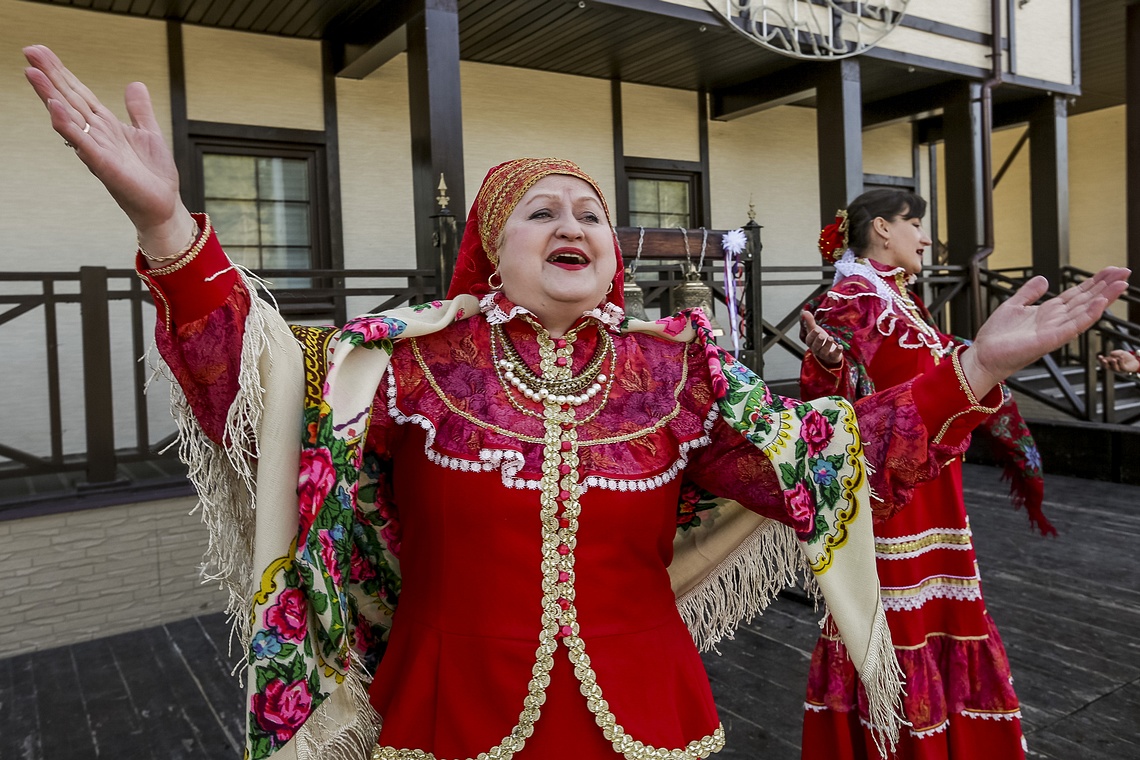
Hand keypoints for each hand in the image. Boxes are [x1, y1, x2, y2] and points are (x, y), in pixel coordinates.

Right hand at [23, 45, 193, 258]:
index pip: (79, 93)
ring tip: (32, 72)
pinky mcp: (104, 165)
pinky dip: (68, 125)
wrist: (163, 206)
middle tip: (29, 51)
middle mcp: (97, 135)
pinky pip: (83, 142)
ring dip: (51, 95)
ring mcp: (98, 149)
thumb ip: (139, 110)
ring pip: (70, 117)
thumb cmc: (153, 175)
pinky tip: (55, 108)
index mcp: (106, 126)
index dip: (62, 73)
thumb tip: (135, 84)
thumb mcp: (149, 133)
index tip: (42, 52)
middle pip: (69, 99)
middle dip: (50, 76)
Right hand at [801, 311, 842, 368]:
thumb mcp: (815, 330)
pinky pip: (834, 356)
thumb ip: (810, 322)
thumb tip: (805, 312)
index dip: (812, 336)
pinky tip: (840, 346)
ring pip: (824, 351)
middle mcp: (816, 350)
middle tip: (822, 335)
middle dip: (818, 341)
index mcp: (811, 343)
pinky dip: (837, 351)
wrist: (828, 352)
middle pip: (816, 347)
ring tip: (831, 338)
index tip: (816, 330)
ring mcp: (824, 354)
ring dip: (827, 345)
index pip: (809, 340)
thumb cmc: (820, 340)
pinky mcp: (832, 357)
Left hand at [959, 267, 1131, 396]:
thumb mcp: (1013, 306)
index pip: (1076, 294)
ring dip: (1103, 298)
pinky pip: (1072, 327)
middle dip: (1105, 286)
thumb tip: (1042, 279)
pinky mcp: (1048, 341)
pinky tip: (1100, 304)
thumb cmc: (996, 338)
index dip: (1094, 282)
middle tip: (1124, 272)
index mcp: (1047, 313)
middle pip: (1085, 300)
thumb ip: (1028, 293)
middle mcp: (1054, 321)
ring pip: (1084, 311)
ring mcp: (1054, 331)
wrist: (982, 357)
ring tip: (1120, 285)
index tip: (1110, 270)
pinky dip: (1087, 316)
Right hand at [1098, 348, 1139, 373]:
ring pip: (1114, 368)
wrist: (1134, 361)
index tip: (1099, 356)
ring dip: (1113, 364)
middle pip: (1106, 367)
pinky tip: (1121, 357)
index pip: (1103, 362)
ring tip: (1114, 359)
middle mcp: (1112, 367)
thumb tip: (1111, 353)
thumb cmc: (1125, 357)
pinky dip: (1121, 362)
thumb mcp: (1120, 352)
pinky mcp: (1124, 370)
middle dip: (1104, 364)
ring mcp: (1118, 369)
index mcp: (1109, 363)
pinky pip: (1122, 366)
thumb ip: (1116, 352)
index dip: (1100, 359)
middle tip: (1104, 360)